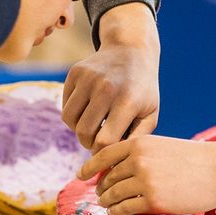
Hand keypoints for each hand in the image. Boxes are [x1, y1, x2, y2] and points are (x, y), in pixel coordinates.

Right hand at [63, 3, 159, 151]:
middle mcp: (106, 88)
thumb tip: (114, 164)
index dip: (103, 155)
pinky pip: (65, 106)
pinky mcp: (75, 72)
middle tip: (98, 142)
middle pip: (84, 133)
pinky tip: (88, 111)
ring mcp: (88, 78)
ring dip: (79, 130)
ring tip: (93, 128)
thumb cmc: (143, 89)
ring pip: (70, 120)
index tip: (107, 157)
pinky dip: (74, 114)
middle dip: (89, 144)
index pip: (104, 142)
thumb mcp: (150, 113)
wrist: (131, 50)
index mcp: (127, 101)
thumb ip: (135, 139)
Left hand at [77, 131, 215, 214]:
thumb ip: (141, 154)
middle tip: (101, 196)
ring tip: (108, 206)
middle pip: (107, 178)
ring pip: (113, 195)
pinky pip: (125, 209)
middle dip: (102, 188)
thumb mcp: (164, 146)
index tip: (81, 176)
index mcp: (139, 143)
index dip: (89, 167)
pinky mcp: (153, 201)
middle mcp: (137, 160)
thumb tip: (120, 169)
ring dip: (107, 202)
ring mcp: (144, 181)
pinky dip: (118, 212)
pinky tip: (119, 213)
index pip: (103, 154)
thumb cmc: (197, 158)